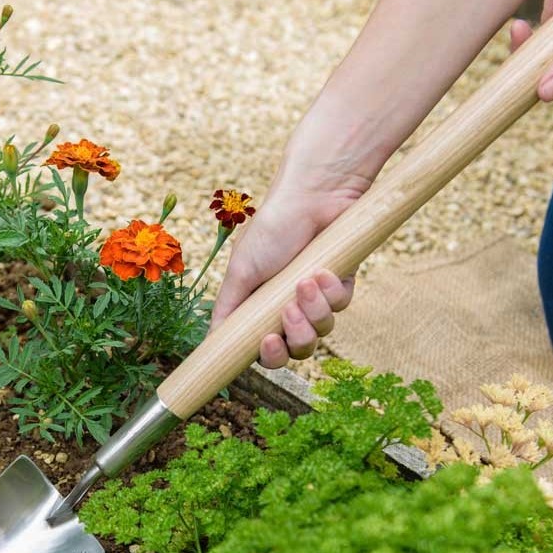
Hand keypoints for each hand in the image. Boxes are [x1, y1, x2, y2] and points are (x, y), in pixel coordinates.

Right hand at [209, 184, 359, 368]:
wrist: (312, 197)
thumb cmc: (271, 229)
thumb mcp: (241, 271)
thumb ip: (227, 309)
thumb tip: (211, 343)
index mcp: (261, 308)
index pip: (267, 350)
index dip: (270, 355)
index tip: (268, 342)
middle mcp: (288, 308)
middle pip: (297, 349)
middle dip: (296, 337)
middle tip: (289, 313)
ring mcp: (316, 299)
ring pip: (321, 330)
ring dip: (313, 311)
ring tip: (305, 282)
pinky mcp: (341, 285)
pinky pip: (341, 305)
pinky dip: (331, 292)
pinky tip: (322, 270)